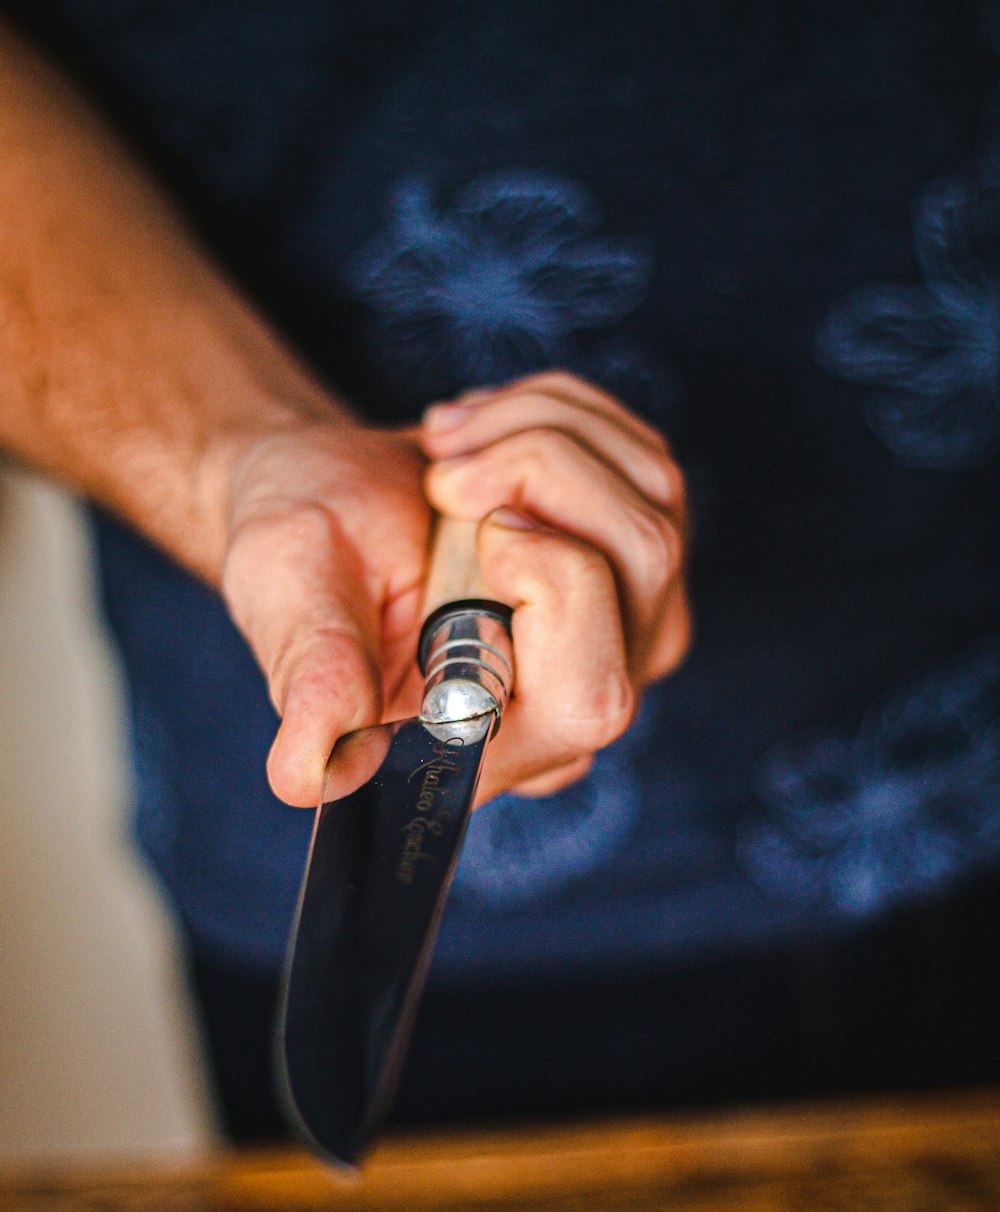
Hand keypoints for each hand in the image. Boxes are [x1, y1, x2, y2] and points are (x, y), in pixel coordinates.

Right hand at [219, 371, 689, 807]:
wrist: (322, 505)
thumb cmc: (301, 565)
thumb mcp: (292, 610)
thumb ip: (314, 685)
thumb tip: (303, 777)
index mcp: (493, 746)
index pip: (590, 695)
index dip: (553, 585)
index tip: (479, 527)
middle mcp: (576, 705)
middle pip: (644, 567)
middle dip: (539, 471)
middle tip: (441, 470)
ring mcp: (626, 633)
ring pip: (653, 502)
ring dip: (538, 434)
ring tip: (446, 449)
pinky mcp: (642, 563)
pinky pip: (646, 464)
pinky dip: (561, 416)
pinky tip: (486, 436)